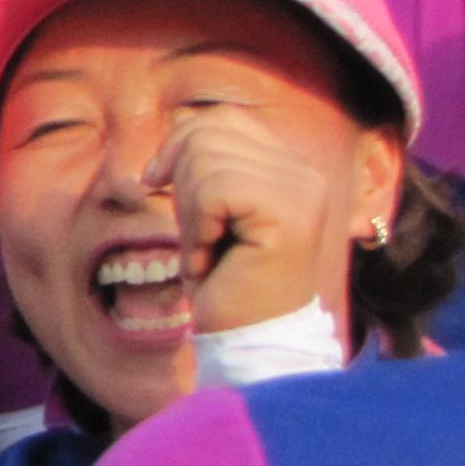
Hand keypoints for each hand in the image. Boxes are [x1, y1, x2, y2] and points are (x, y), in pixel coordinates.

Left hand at [148, 115, 336, 337]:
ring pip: (205, 159)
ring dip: (189, 215)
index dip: (179, 148)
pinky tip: (212, 261)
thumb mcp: (209, 213)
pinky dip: (197, 228)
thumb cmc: (224, 285)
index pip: (223, 121)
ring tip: (208, 252)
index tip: (158, 186)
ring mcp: (303, 192)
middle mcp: (306, 174)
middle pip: (209, 132)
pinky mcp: (290, 215)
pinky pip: (214, 190)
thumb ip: (207, 165)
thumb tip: (178, 124)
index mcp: (292, 169)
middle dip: (180, 183)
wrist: (248, 344)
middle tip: (194, 236)